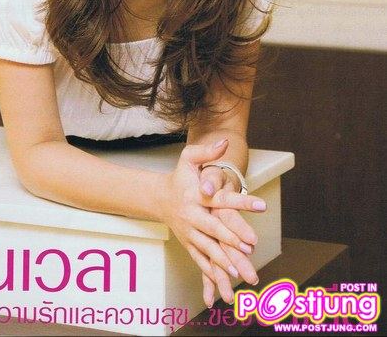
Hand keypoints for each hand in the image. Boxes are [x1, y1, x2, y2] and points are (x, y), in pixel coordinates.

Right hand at [160, 139, 265, 293]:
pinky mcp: (188, 243)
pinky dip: (212, 271)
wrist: (159, 197)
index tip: (262, 204)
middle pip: (213, 228)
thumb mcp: (188, 158)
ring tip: (240, 271)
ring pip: (207, 248)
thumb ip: (207, 151)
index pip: (220, 198)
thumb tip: (225, 141)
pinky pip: (200, 259)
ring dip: (223, 260)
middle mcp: (191, 215)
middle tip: (251, 246)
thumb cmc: (179, 177)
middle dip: (232, 238)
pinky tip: (226, 280)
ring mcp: (189, 231)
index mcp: (195, 195)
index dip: (241, 201)